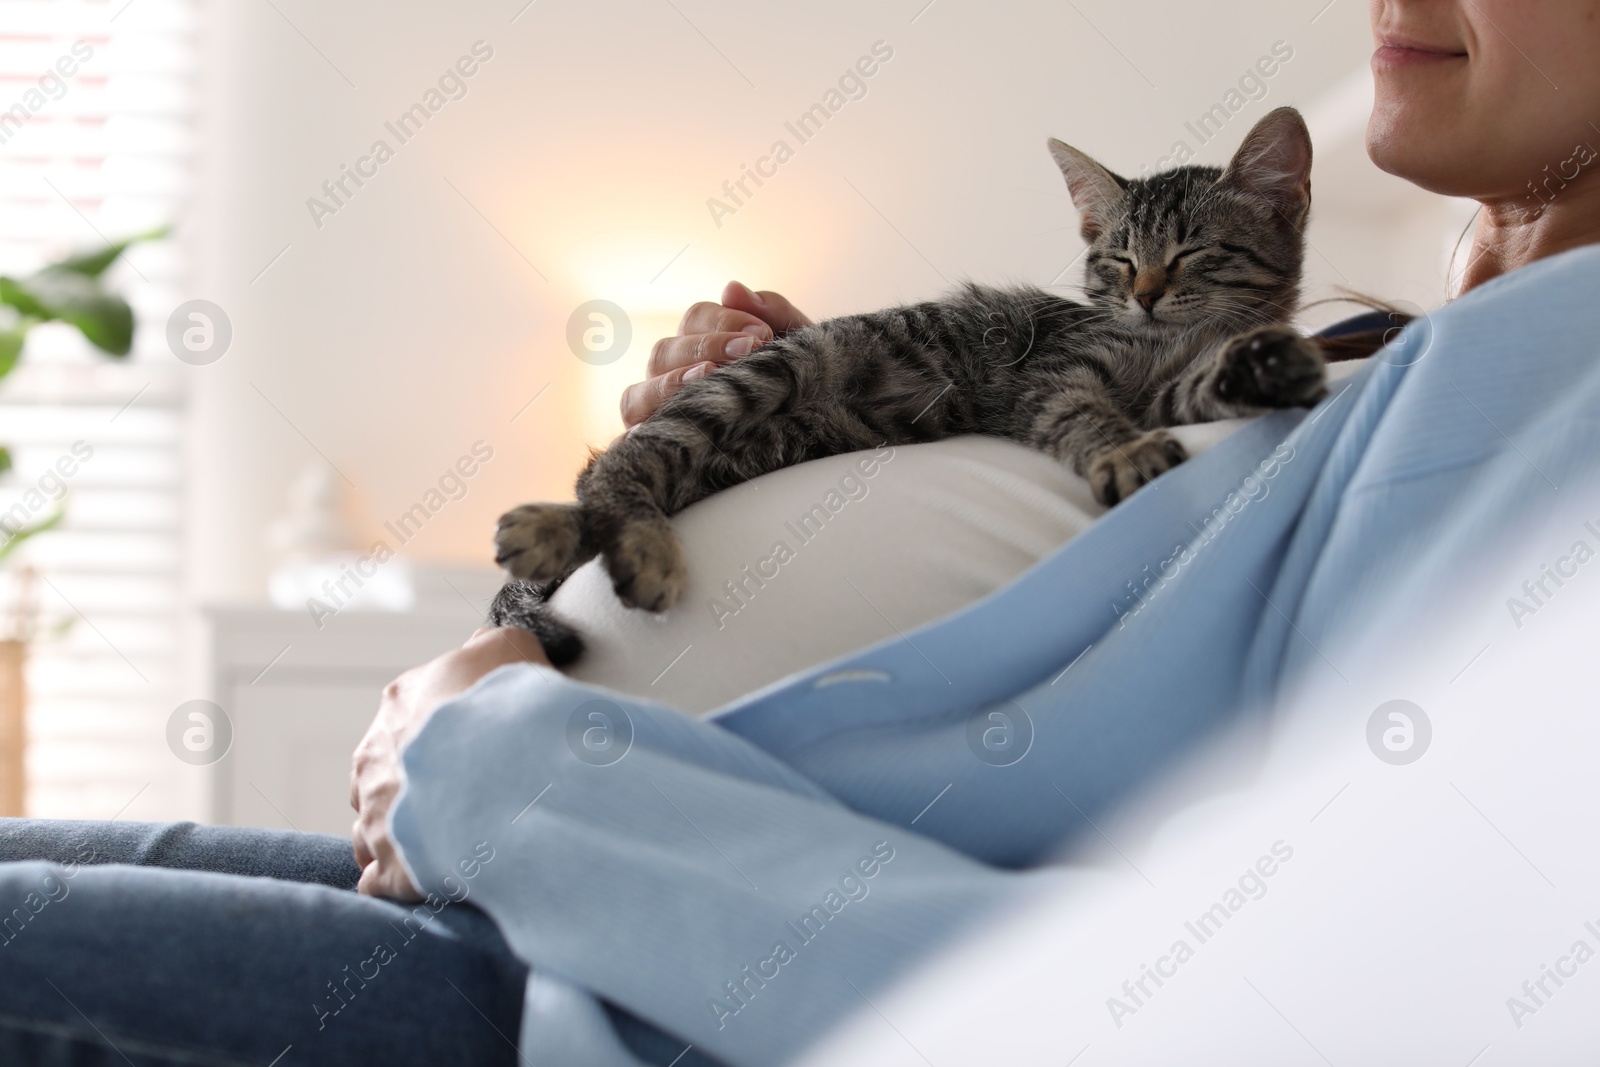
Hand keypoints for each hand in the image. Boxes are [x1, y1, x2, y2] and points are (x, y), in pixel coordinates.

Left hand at [350, 626, 548, 899]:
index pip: (407, 717)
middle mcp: (376, 759)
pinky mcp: (390, 866)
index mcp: (402, 705)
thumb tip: (483, 647)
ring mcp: (378, 815)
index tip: (467, 747)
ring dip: (398, 834)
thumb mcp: (509, 649)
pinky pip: (381, 880)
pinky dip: (397, 881)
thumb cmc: (502, 707)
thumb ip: (493, 646)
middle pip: (382, 774)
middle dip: (412, 787)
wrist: (497, 768)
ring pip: (372, 828)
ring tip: (437, 842)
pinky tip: (426, 879)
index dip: (438, 733)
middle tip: (453, 796)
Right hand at [620, 280, 811, 426]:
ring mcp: (659, 412)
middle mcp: (673, 375)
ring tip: (707, 377)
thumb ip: (774, 313)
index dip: (723, 320)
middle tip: (747, 351)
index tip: (762, 334)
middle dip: (704, 347)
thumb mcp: (799, 349)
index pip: (694, 319)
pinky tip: (648, 434)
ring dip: (670, 384)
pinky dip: (636, 433)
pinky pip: (631, 439)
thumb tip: (731, 289)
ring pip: (638, 392)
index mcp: (702, 345)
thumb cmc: (801, 390)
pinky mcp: (658, 446)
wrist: (822, 435)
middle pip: (663, 351)